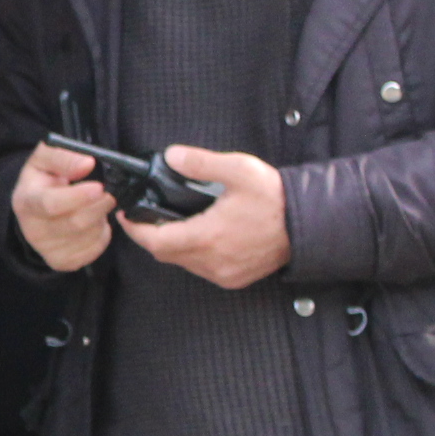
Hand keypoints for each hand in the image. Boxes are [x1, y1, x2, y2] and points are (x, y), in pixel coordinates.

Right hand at [15, 143, 118, 271]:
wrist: (33, 208)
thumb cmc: (42, 179)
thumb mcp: (44, 158)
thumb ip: (63, 157)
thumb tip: (87, 164)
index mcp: (26, 201)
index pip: (51, 204)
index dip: (79, 196)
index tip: (99, 186)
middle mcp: (32, 230)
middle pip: (75, 223)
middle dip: (99, 206)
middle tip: (109, 194)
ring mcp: (46, 250)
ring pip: (88, 237)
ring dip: (101, 219)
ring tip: (97, 207)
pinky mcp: (61, 262)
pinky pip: (93, 250)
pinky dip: (102, 235)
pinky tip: (95, 223)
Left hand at [125, 146, 290, 287]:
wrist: (307, 225)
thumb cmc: (275, 198)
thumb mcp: (238, 170)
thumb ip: (201, 163)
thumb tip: (172, 156)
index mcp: (208, 236)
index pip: (156, 241)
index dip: (135, 230)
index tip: (126, 216)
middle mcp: (213, 261)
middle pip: (165, 254)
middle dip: (151, 237)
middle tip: (145, 217)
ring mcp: (224, 273)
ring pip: (183, 264)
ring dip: (173, 246)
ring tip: (171, 223)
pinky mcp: (234, 279)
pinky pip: (202, 270)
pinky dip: (193, 256)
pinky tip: (199, 237)